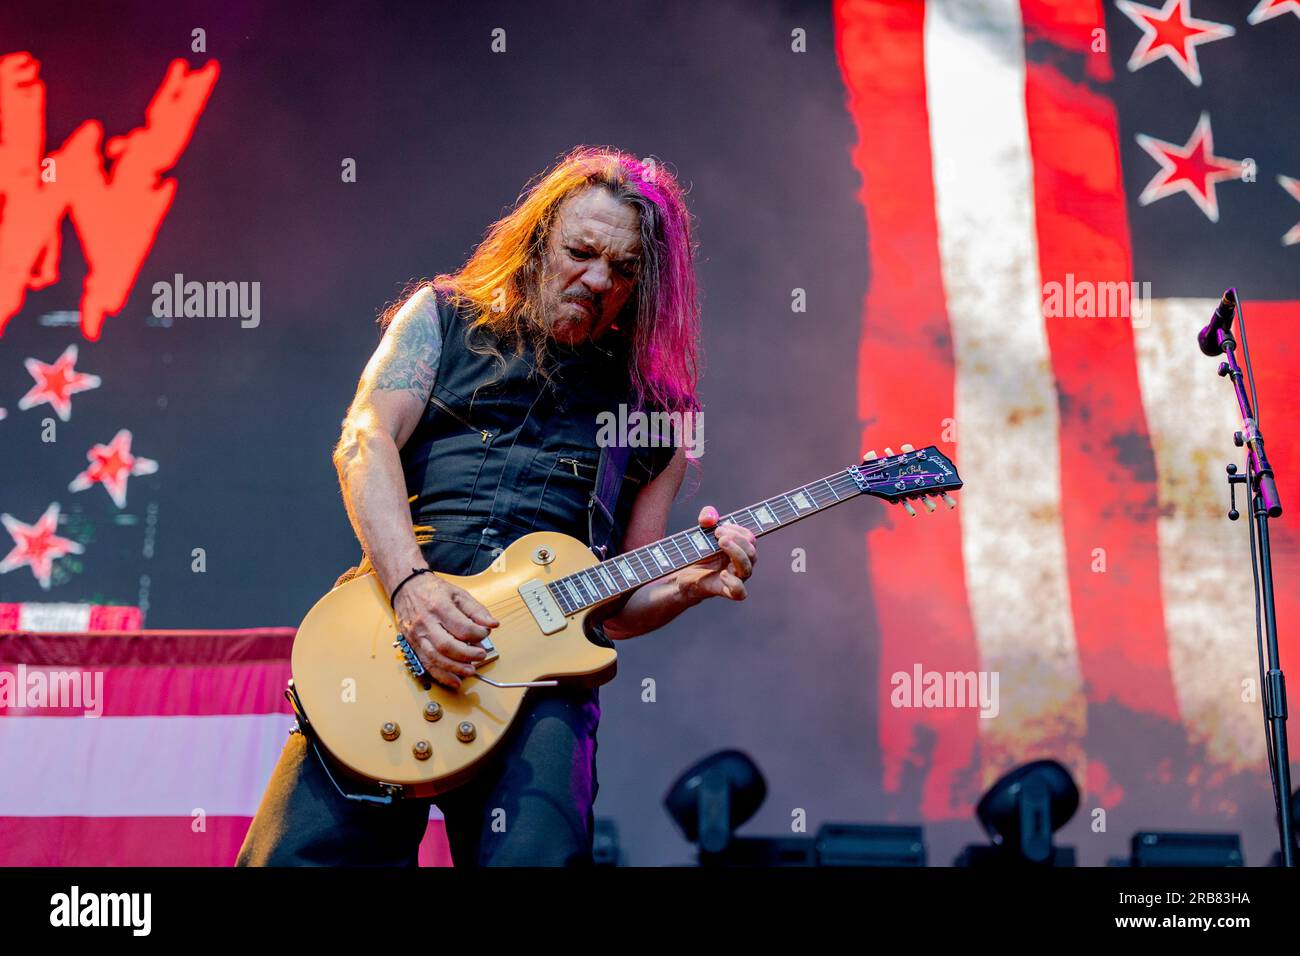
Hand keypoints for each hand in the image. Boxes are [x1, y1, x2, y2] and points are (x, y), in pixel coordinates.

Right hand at [392, 571, 498, 690]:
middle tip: (481, 655)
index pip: (461, 627)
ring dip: (454, 668)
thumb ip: (477, 610)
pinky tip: (453, 680)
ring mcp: (417, 635)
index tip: (485, 634)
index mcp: (440, 607)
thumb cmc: (432, 590)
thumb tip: (492, 624)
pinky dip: (441, 675)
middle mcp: (426, 622)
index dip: (477, 634)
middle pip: (447, 645)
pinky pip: (426, 664)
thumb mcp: (458, 594)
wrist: (407, 587)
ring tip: (470, 671)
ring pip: (435, 658)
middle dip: (467, 654)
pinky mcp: (413, 644)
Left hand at [675, 505, 757, 603]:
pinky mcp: (725, 591)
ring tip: (720, 543)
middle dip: (736, 539)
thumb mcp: (701, 530)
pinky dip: (734, 583)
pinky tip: (722, 573)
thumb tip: (711, 517)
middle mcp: (742, 564)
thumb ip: (707, 517)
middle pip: (752, 552)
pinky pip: (740, 593)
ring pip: (747, 569)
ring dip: (736, 552)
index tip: (719, 527)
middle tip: (718, 533)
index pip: (750, 539)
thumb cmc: (699, 552)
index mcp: (741, 549)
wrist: (684, 574)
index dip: (738, 530)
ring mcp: (736, 579)